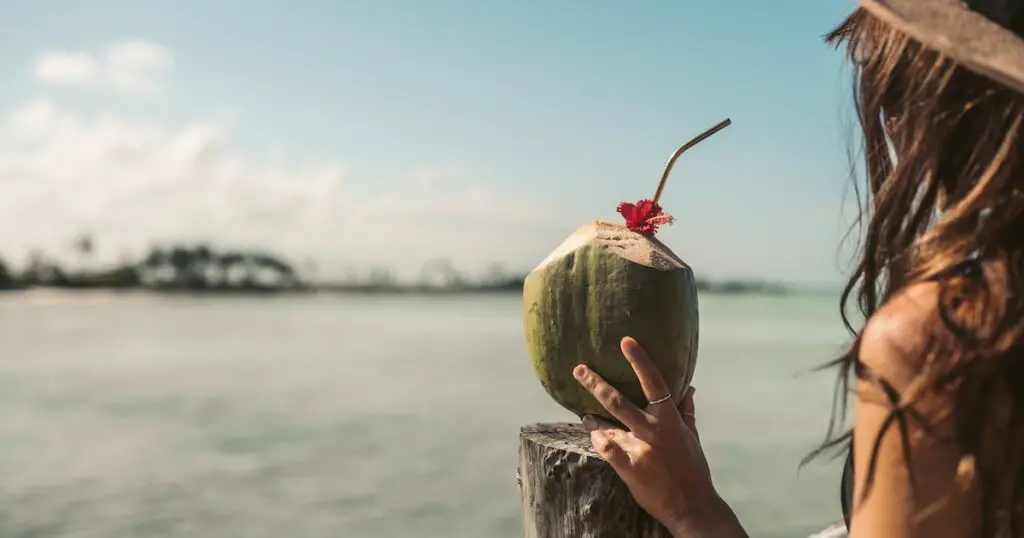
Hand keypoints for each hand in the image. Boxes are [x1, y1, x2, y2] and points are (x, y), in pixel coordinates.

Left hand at [573, 337, 745, 537]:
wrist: (692, 506)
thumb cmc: (693, 469)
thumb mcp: (692, 437)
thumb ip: (686, 411)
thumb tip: (689, 387)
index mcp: (671, 420)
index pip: (655, 382)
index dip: (640, 360)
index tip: (626, 341)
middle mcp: (653, 432)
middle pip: (619, 401)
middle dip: (596, 383)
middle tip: (579, 369)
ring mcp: (639, 451)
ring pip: (606, 425)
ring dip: (592, 416)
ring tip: (583, 411)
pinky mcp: (628, 469)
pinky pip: (605, 449)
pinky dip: (598, 440)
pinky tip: (594, 435)